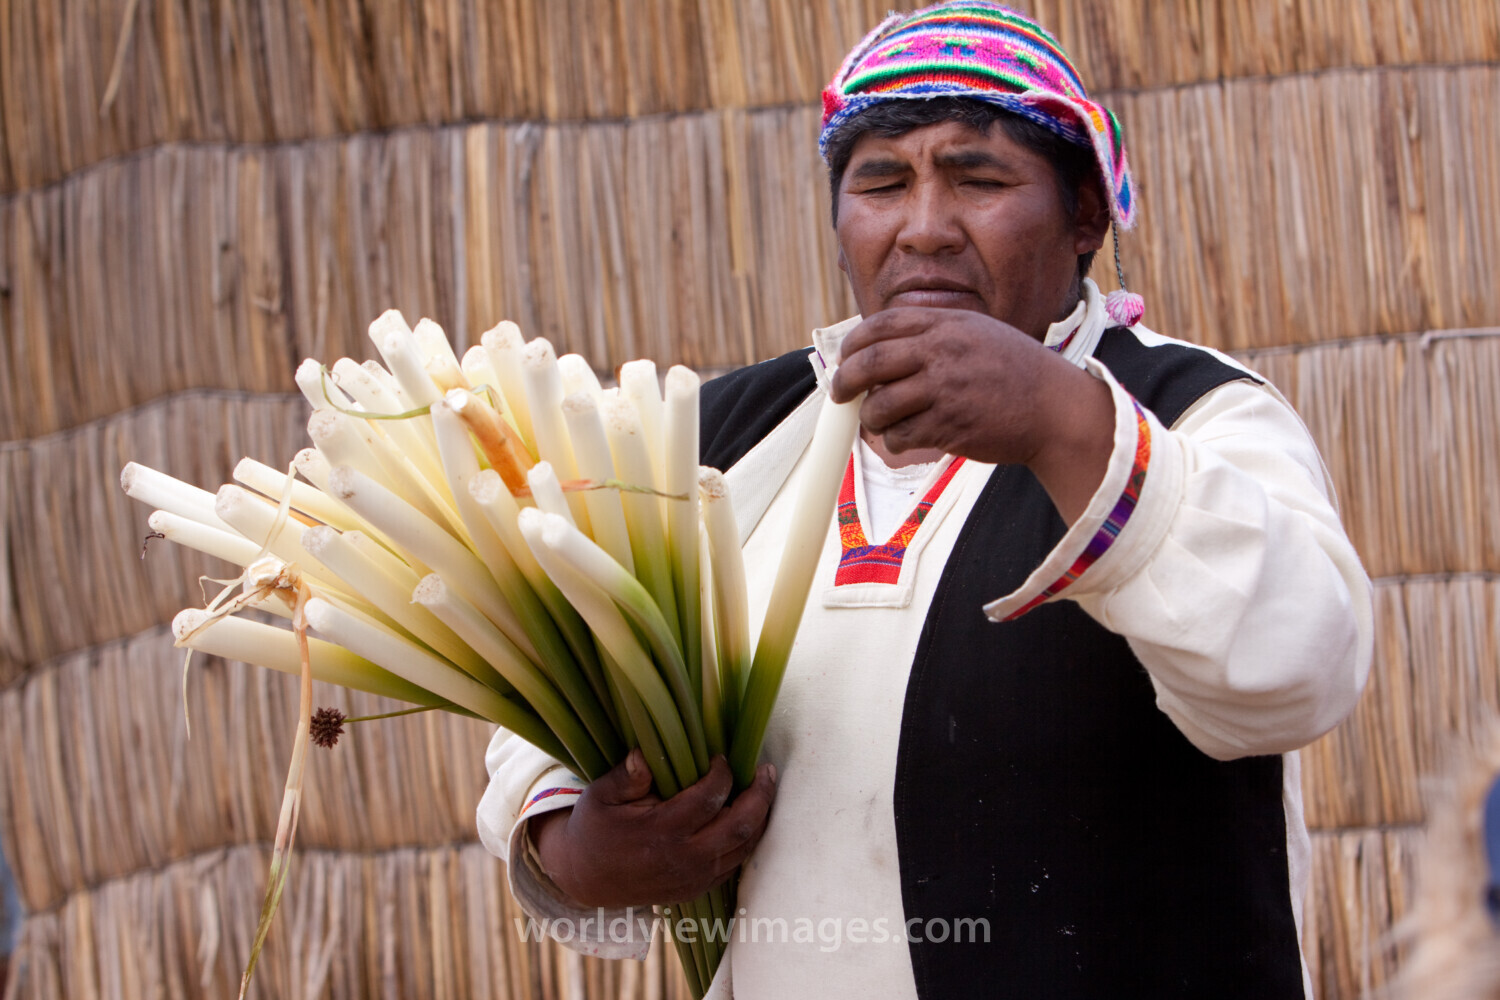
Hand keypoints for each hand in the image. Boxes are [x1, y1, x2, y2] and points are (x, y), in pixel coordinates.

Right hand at [530, 749, 776, 907]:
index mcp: (661, 832)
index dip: (723, 773)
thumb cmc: (594, 830)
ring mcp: (694, 877)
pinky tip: (749, 817)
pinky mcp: (698, 888)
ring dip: (760, 817)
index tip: (720, 756)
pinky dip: (748, 839)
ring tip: (763, 789)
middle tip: (766, 770)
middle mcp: (684, 858)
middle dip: (760, 794)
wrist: (586, 880)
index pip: (709, 798)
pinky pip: (736, 863)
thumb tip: (644, 753)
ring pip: (745, 847)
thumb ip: (625, 777)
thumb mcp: (598, 797)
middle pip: (740, 825)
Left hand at [829, 307, 1114, 523]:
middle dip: (845, 381)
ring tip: (877, 422)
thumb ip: (935, 334)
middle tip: (839, 393)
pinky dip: (894, 440)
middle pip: (870, 363)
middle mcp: (942, 352)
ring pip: (880, 405)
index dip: (854, 343)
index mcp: (947, 324)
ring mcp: (944, 389)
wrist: (1055, 408)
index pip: (881, 325)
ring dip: (870, 418)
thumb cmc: (1016, 372)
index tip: (845, 358)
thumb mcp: (978, 333)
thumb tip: (882, 351)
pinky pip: (900, 435)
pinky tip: (904, 439)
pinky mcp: (948, 425)